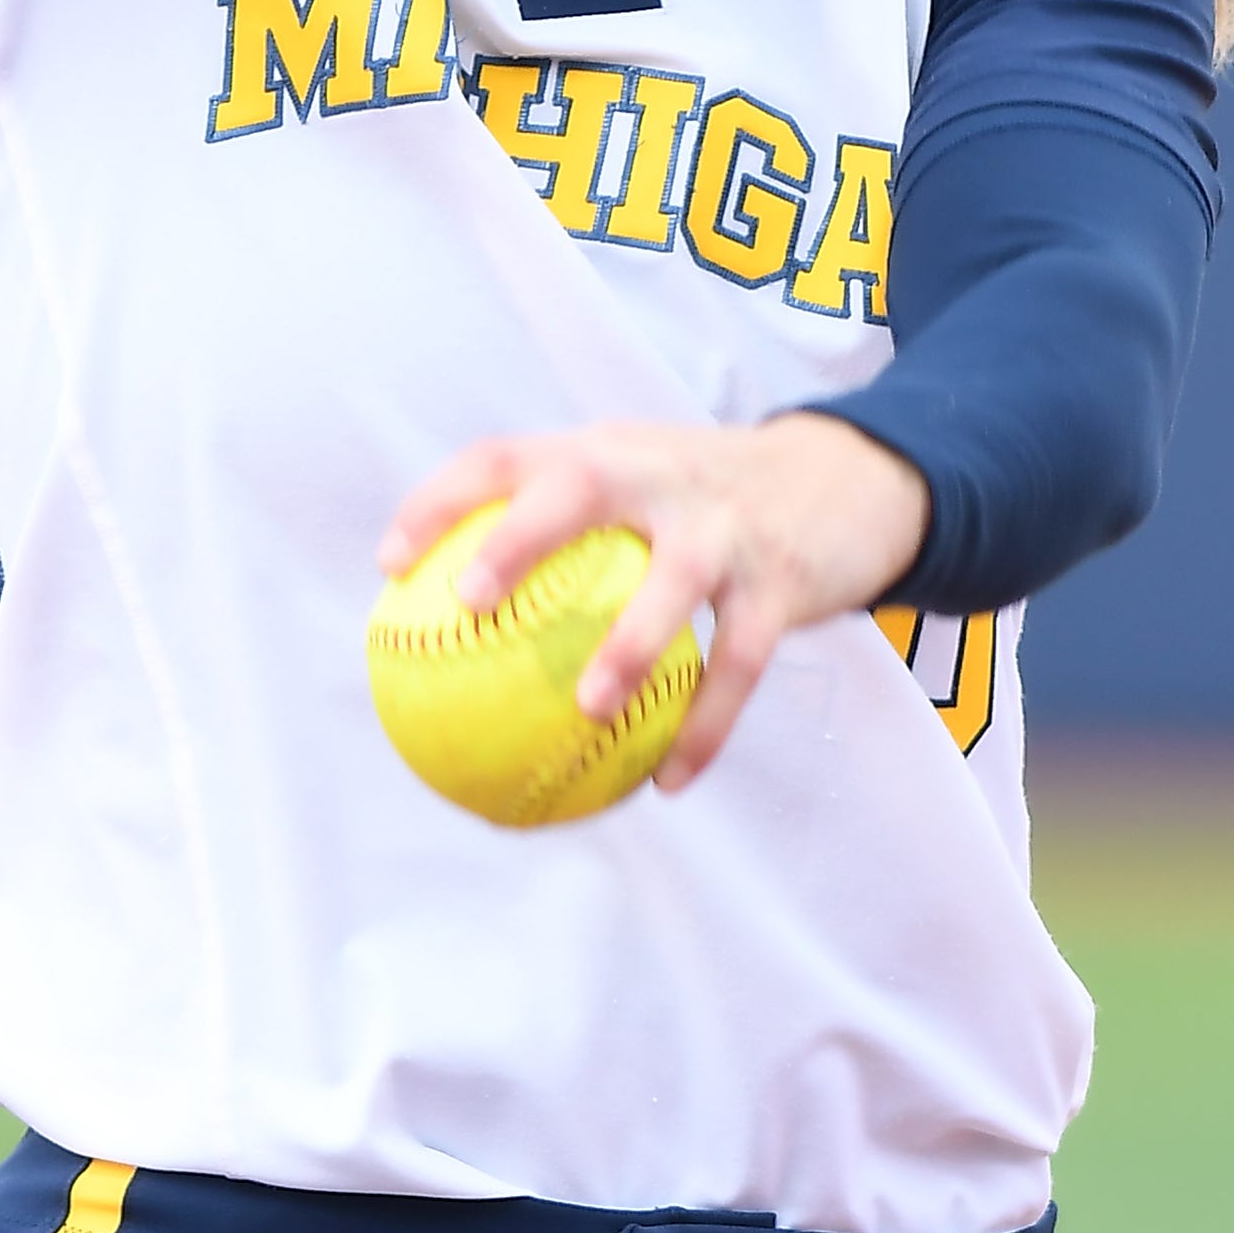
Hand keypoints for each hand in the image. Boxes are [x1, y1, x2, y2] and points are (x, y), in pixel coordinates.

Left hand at [378, 415, 931, 791]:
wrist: (844, 482)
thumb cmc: (704, 505)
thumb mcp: (636, 491)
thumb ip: (560, 538)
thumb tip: (450, 639)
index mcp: (607, 452)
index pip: (509, 454)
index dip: (443, 499)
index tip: (389, 562)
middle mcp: (660, 474)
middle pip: (582, 484)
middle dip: (521, 535)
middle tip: (469, 599)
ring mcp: (724, 525)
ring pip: (673, 580)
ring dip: (628, 645)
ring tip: (587, 709)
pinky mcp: (780, 580)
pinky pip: (739, 662)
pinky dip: (706, 724)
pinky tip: (669, 780)